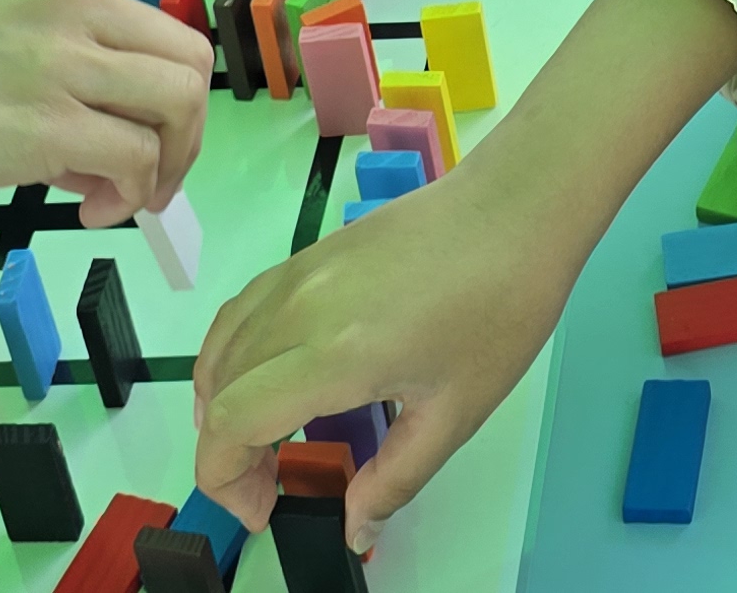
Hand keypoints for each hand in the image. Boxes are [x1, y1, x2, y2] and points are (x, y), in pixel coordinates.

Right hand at [0, 0, 211, 224]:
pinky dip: (133, 195)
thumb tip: (96, 142)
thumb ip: (47, 68)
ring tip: (122, 200)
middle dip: (185, 129)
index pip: (151, 29)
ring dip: (169, 164)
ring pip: (180, 103)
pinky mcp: (47, 123)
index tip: (125, 140)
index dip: (153, 95)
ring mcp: (61, 57)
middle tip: (148, 178)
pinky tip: (90, 215)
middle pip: (188, 59)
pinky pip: (138, 158)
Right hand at [191, 0, 736, 547]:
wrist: (519, 208)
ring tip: (265, 441)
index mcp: (331, 356)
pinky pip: (242, 311)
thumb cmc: (500, 311)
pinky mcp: (308, 254)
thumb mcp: (456, 413)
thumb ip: (394, 479)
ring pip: (220, 346)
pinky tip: (268, 379)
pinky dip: (232, 356)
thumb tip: (353, 529)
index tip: (266, 511)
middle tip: (276, 485)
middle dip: (227, 453)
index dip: (228, 481)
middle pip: (217, 390)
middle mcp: (296, 311)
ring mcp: (296, 274)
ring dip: (221, 403)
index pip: (230, 425)